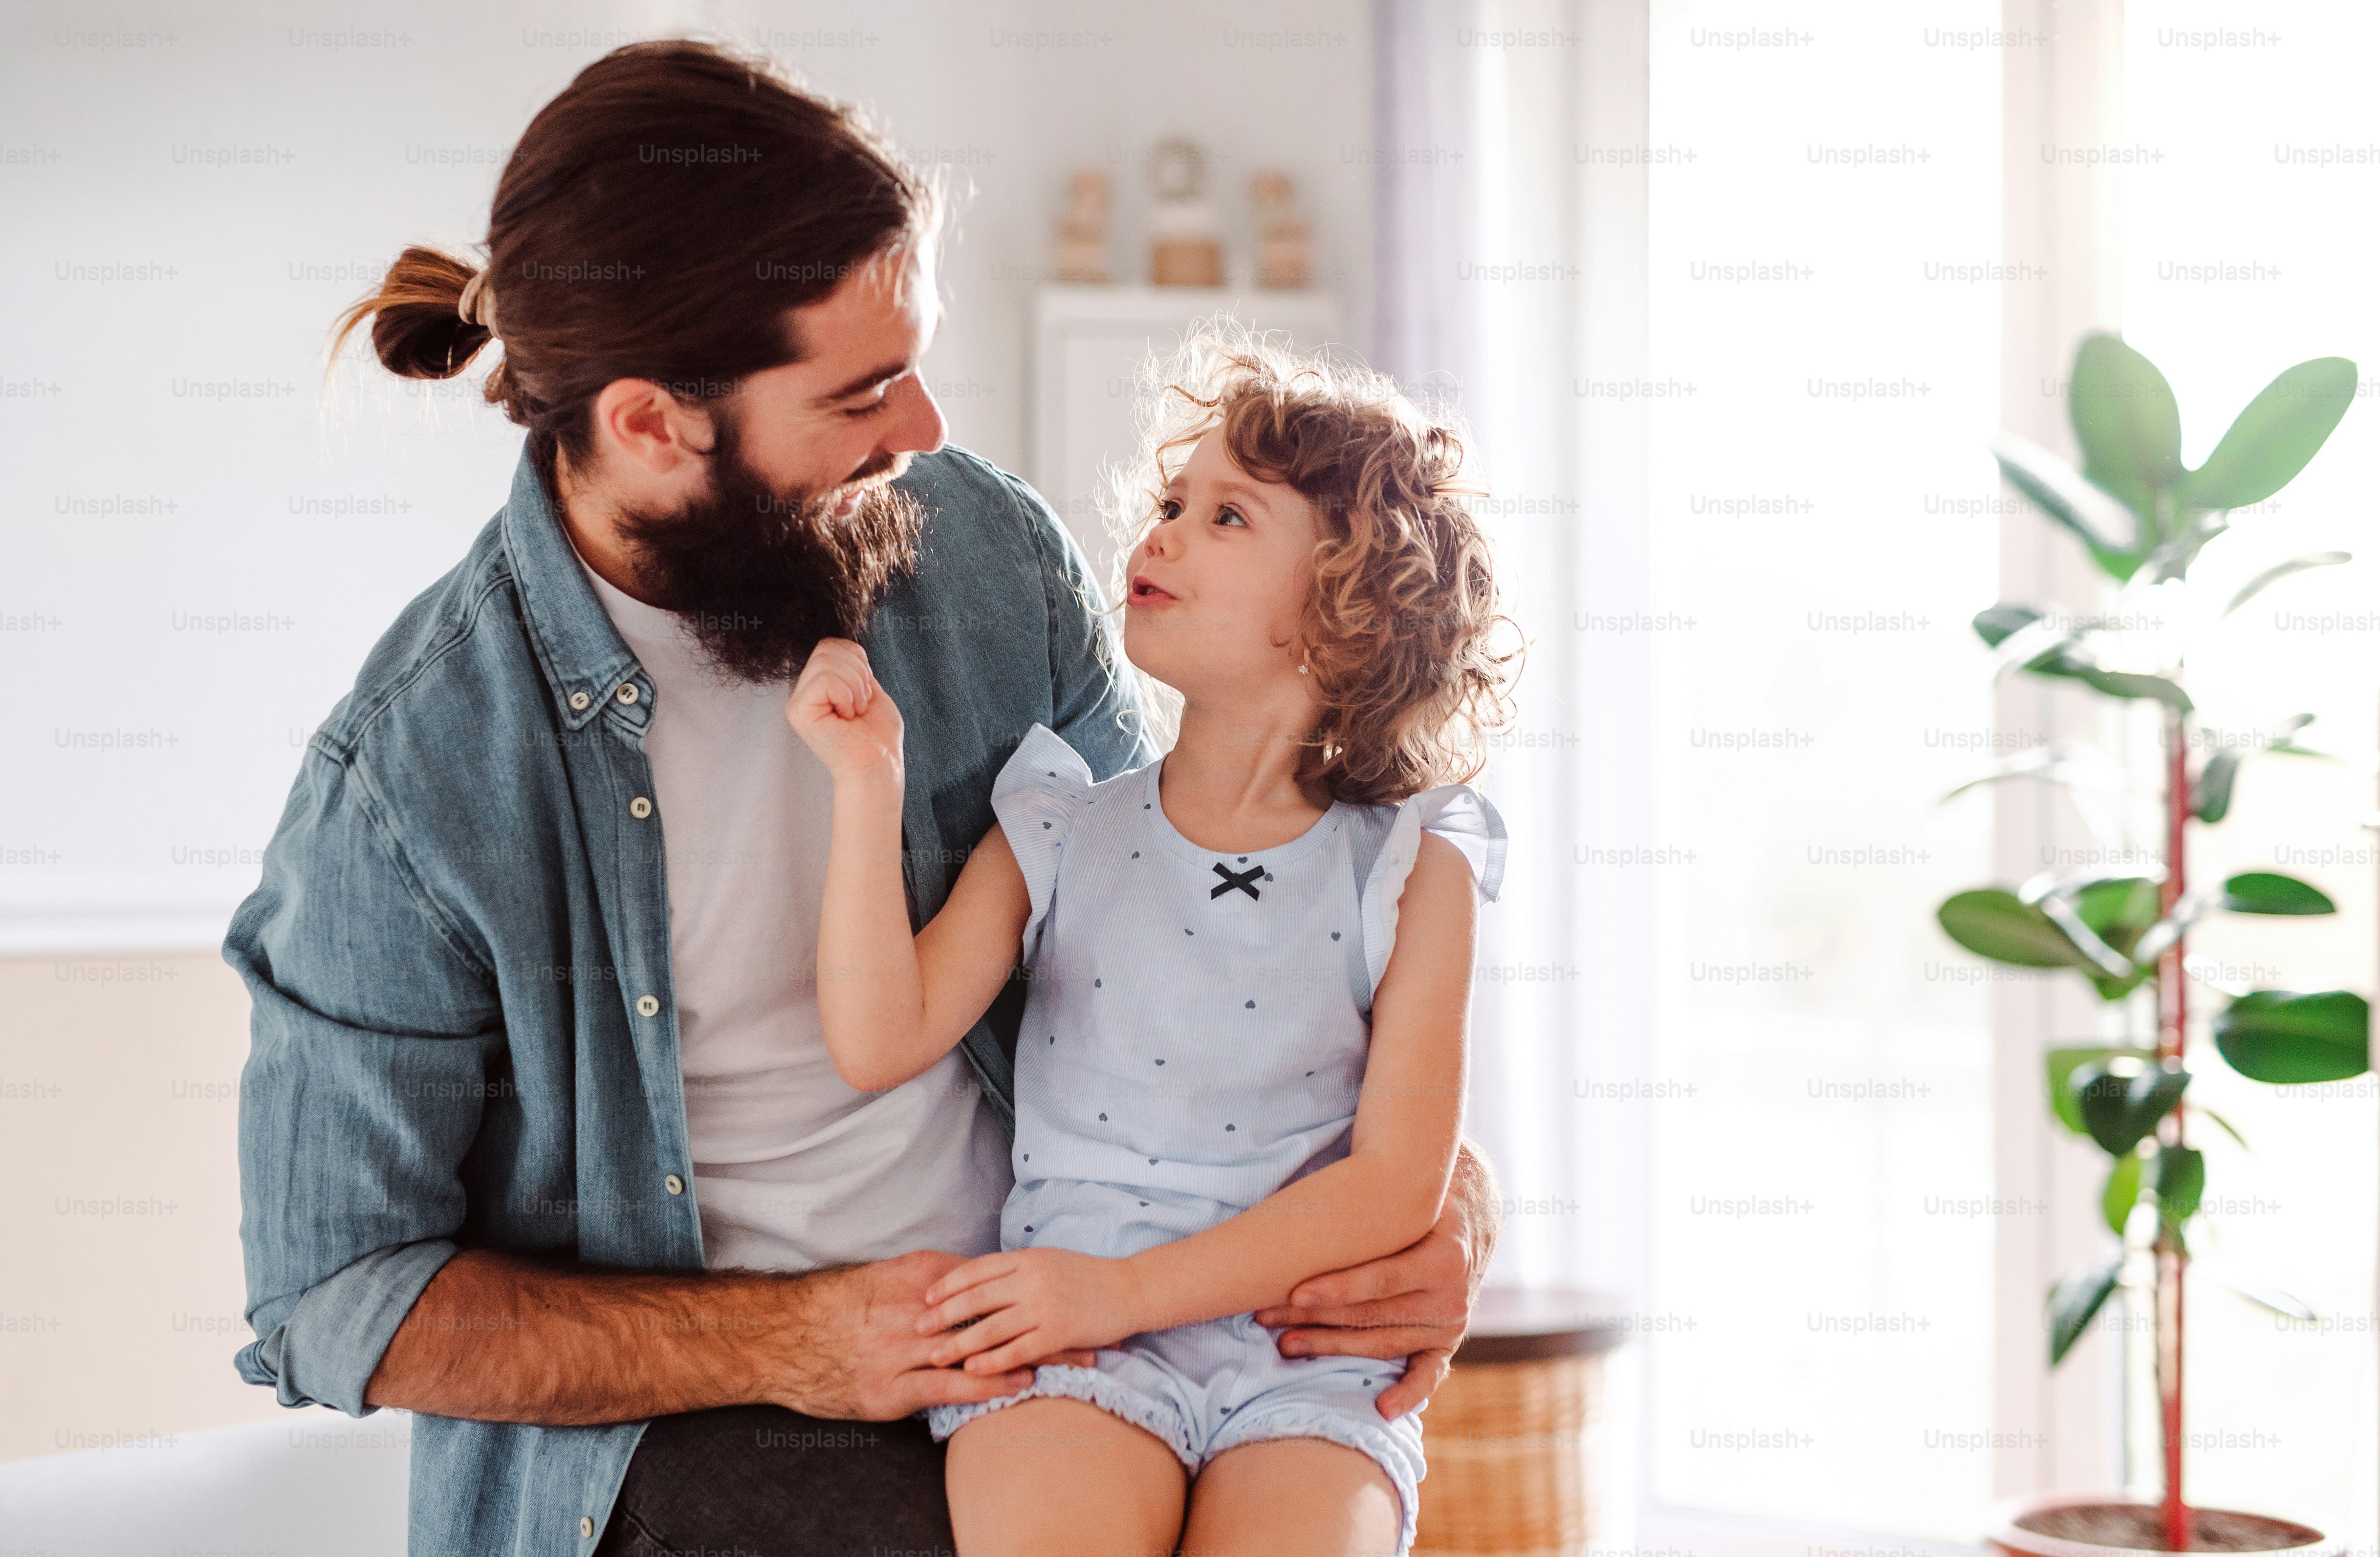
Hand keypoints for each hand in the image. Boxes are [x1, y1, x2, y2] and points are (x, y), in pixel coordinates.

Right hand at [756, 1251, 1087, 1419]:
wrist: (784, 1339)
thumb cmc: (840, 1307)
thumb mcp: (890, 1277)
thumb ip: (933, 1277)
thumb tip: (974, 1276)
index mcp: (921, 1277)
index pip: (992, 1282)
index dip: (1034, 1290)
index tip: (1072, 1294)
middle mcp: (919, 1311)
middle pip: (999, 1314)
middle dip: (1047, 1322)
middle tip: (1092, 1329)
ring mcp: (905, 1351)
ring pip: (982, 1350)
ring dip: (1033, 1353)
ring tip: (1077, 1360)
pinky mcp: (893, 1388)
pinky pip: (951, 1385)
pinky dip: (989, 1383)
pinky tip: (1022, 1383)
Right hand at [785, 638, 903, 784]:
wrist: (879, 763)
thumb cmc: (877, 733)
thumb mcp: (868, 687)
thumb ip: (851, 665)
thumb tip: (842, 645)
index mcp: (818, 684)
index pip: (829, 645)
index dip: (856, 661)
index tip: (864, 692)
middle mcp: (803, 691)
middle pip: (825, 649)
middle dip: (856, 673)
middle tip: (860, 705)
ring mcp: (797, 702)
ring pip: (825, 661)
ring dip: (853, 686)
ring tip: (853, 712)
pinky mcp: (798, 712)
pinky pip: (825, 680)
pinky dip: (846, 696)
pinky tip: (846, 717)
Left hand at [916, 1247, 1143, 1373]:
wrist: (1129, 1289)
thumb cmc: (1086, 1276)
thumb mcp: (1047, 1261)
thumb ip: (1015, 1269)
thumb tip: (978, 1281)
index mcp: (1027, 1257)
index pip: (977, 1269)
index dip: (948, 1284)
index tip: (926, 1297)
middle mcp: (1032, 1279)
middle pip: (977, 1297)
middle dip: (943, 1315)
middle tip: (917, 1328)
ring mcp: (1045, 1306)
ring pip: (992, 1326)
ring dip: (960, 1343)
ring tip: (936, 1356)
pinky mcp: (1059, 1332)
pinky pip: (1018, 1349)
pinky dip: (992, 1360)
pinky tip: (973, 1370)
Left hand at [1251, 1148, 1497, 1418]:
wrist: (1475, 1204)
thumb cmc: (1426, 1194)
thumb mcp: (1412, 1193)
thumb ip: (1378, 1207)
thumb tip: (1313, 1205)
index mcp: (1446, 1257)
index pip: (1382, 1279)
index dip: (1336, 1288)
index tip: (1293, 1293)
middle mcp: (1453, 1297)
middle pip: (1373, 1316)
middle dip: (1315, 1320)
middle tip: (1267, 1318)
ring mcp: (1452, 1324)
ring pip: (1383, 1344)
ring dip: (1331, 1348)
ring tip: (1285, 1346)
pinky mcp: (1448, 1340)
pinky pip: (1429, 1373)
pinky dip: (1407, 1393)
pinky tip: (1381, 1407)